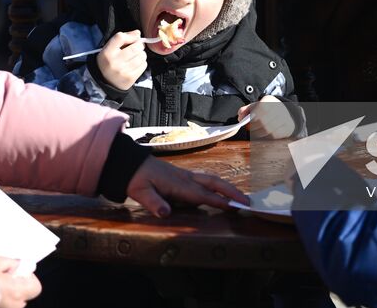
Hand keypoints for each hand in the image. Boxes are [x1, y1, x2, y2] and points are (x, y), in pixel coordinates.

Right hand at [0, 257, 40, 307]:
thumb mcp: (0, 262)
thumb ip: (13, 263)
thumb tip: (19, 264)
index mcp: (17, 291)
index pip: (36, 288)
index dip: (30, 278)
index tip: (21, 271)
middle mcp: (13, 304)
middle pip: (25, 295)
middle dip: (20, 285)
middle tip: (9, 275)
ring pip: (16, 301)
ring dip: (12, 292)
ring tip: (0, 282)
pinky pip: (7, 303)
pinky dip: (4, 297)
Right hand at [95, 30, 147, 90]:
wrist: (105, 81)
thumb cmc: (109, 61)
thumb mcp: (109, 48)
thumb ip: (122, 38)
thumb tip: (137, 33)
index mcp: (107, 53)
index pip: (120, 37)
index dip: (131, 35)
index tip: (134, 37)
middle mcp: (114, 62)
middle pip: (135, 47)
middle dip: (139, 45)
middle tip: (137, 47)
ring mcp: (123, 72)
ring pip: (141, 56)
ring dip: (141, 54)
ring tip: (136, 56)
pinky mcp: (130, 79)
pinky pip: (143, 65)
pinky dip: (142, 62)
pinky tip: (136, 64)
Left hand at [125, 155, 247, 216]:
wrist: (129, 162)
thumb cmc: (135, 178)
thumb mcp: (140, 193)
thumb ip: (153, 203)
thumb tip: (166, 213)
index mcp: (178, 184)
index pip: (203, 195)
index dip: (220, 201)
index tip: (236, 207)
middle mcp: (185, 178)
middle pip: (214, 183)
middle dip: (232, 191)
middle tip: (248, 202)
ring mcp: (185, 175)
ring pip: (211, 179)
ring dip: (227, 187)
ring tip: (240, 197)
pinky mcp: (182, 175)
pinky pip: (204, 179)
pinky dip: (217, 185)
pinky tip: (219, 192)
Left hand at [237, 95, 295, 138]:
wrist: (282, 112)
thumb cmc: (265, 109)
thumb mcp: (255, 106)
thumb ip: (246, 110)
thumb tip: (240, 116)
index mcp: (270, 101)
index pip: (262, 109)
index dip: (253, 118)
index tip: (246, 123)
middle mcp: (280, 109)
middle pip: (264, 122)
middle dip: (253, 127)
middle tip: (248, 129)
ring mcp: (285, 119)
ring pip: (268, 130)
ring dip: (258, 133)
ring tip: (253, 132)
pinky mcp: (287, 129)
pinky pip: (274, 136)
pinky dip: (266, 137)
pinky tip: (262, 134)